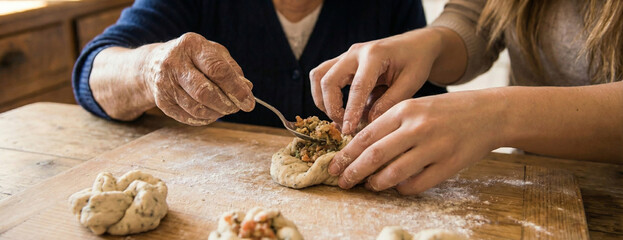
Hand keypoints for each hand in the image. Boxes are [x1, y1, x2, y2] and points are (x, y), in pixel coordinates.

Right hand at [142, 32, 254, 124]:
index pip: (217, 70)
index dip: (235, 88)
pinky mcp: (161, 101)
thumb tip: (247, 89)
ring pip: (196, 108)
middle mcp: (174, 62)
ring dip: (216, 113)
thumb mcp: (214, 53)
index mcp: (192, 45)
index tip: (248, 102)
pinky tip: (210, 113)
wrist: (155, 64)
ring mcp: (164, 82)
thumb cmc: (193, 58)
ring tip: (224, 109)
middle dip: (226, 104)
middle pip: (204, 92)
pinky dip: (204, 119)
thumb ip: (232, 70)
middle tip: (236, 108)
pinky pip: (187, 117)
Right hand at [309, 29, 443, 134]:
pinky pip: (322, 75)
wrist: (415, 44)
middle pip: (328, 80)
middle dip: (332, 108)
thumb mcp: (411, 83)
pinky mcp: (342, 61)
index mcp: (375, 55)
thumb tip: (369, 123)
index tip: (348, 131)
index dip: (350, 112)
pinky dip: (324, 94)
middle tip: (345, 126)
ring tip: (338, 117)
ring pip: (318, 76)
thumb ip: (389, 102)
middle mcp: (355, 52)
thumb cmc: (416, 62)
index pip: (357, 87)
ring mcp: (346, 55)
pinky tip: (338, 108)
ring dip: (322, 100)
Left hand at [328, 90, 507, 194]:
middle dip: (353, 172)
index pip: (366, 136)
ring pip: (394, 173)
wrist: (489, 113)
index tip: (333, 166)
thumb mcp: (415, 106)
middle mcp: (418, 127)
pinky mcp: (449, 164)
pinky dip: (402, 189)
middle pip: (374, 156)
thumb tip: (358, 148)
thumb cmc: (445, 111)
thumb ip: (389, 123)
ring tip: (370, 185)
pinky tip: (398, 186)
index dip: (346, 155)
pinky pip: (417, 184)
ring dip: (376, 183)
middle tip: (342, 182)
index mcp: (405, 109)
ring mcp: (435, 147)